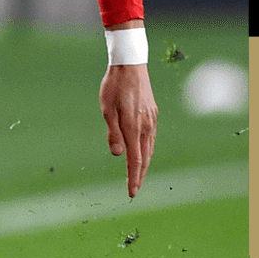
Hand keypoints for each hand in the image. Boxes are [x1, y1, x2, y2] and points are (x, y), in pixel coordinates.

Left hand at [100, 59, 156, 196]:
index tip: (131, 192)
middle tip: (134, 190)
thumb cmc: (114, 86)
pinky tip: (143, 154)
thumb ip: (113, 132)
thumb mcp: (107, 109)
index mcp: (134, 126)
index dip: (133, 177)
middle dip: (139, 175)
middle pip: (145, 158)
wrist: (130, 65)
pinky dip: (147, 151)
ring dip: (144, 165)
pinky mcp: (152, 114)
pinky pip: (151, 138)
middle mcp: (146, 125)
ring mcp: (151, 120)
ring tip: (138, 176)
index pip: (135, 159)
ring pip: (149, 149)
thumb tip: (117, 155)